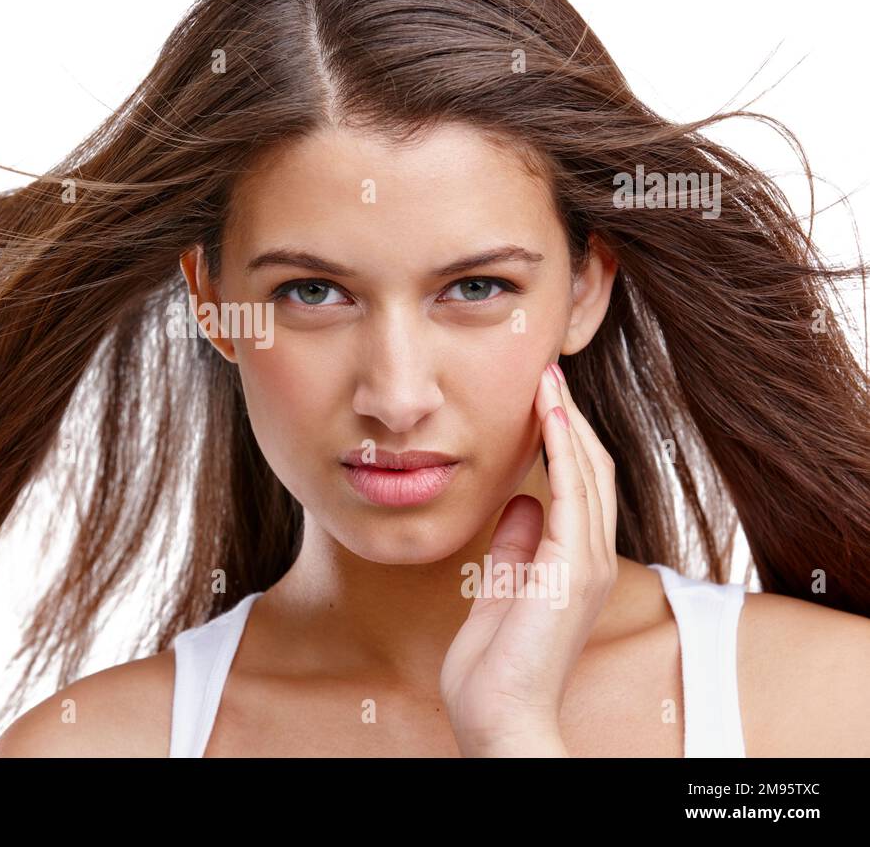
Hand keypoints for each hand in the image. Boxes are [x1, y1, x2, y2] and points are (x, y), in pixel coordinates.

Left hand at [438, 362, 617, 756]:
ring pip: (588, 473)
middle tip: (547, 371)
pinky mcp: (569, 569)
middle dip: (569, 416)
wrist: (499, 715)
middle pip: (590, 469)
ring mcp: (584, 563)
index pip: (577, 483)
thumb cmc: (495, 666)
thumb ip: (513, 548)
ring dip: (568, 420)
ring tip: (549, 377)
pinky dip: (564, 452)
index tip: (541, 395)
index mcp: (573, 562)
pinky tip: (552, 416)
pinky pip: (573, 496)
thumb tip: (518, 504)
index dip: (562, 436)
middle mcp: (588, 557)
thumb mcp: (500, 590)